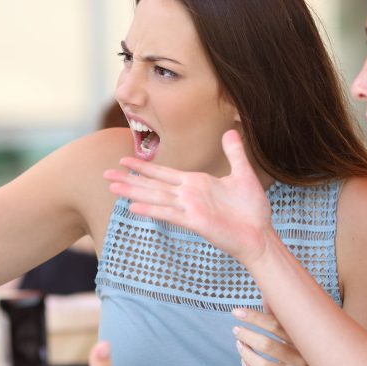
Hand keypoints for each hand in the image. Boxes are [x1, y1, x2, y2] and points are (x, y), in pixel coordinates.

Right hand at [104, 129, 274, 262]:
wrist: (260, 234)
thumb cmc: (252, 209)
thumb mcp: (243, 174)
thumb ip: (234, 153)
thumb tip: (231, 131)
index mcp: (195, 184)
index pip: (163, 173)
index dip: (143, 167)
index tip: (124, 160)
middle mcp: (188, 196)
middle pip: (152, 184)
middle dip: (129, 179)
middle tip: (106, 175)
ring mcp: (190, 209)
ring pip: (155, 197)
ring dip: (133, 192)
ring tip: (112, 188)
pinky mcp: (196, 222)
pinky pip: (170, 214)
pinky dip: (152, 210)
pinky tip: (133, 208)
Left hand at [233, 307, 330, 365]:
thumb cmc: (311, 357)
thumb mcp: (301, 336)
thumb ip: (282, 318)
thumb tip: (266, 296)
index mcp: (304, 341)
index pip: (276, 324)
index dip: (254, 316)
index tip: (237, 312)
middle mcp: (301, 360)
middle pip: (268, 345)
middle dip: (247, 335)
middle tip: (236, 330)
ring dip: (246, 354)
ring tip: (240, 345)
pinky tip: (245, 365)